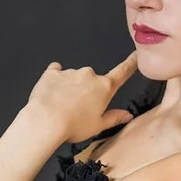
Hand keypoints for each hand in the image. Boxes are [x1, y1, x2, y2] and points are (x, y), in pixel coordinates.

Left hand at [22, 52, 139, 144]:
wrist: (45, 121)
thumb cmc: (74, 125)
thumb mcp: (97, 126)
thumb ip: (114, 118)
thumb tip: (128, 115)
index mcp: (104, 87)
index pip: (122, 72)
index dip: (130, 63)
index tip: (136, 54)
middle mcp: (89, 75)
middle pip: (93, 79)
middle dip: (88, 89)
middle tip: (79, 107)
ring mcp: (70, 72)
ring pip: (74, 77)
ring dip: (71, 87)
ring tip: (61, 105)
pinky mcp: (51, 73)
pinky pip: (56, 71)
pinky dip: (56, 79)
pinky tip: (51, 90)